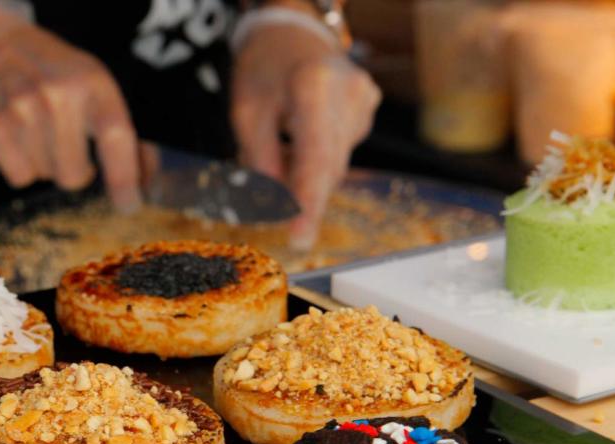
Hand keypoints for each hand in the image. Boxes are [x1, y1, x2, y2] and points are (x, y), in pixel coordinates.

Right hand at [0, 3, 141, 210]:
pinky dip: (19, 167)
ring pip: (45, 177)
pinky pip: (18, 177)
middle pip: (73, 175)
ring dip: (45, 164)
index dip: (124, 178)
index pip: (115, 136)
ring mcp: (22, 107)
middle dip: (75, 172)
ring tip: (37, 132)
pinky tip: (17, 139)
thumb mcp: (94, 86)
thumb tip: (148, 183)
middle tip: (67, 149)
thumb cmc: (52, 73)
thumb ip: (125, 135)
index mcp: (93, 82)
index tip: (129, 206)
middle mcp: (58, 93)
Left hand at [231, 20, 380, 249]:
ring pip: (334, 164)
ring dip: (305, 170)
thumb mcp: (247, 112)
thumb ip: (260, 159)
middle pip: (327, 167)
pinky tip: (301, 133)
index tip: (298, 239)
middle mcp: (349, 94)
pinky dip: (317, 155)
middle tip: (275, 208)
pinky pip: (340, 151)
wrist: (292, 32)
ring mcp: (364, 101)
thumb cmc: (264, 70)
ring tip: (282, 141)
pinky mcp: (368, 108)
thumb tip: (275, 205)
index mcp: (314, 88)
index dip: (307, 204)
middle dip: (300, 192)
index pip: (315, 159)